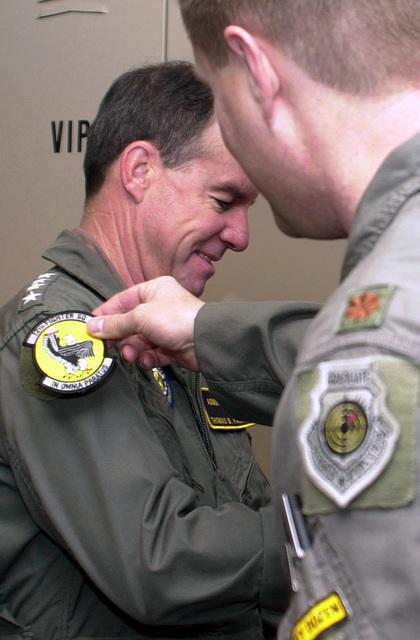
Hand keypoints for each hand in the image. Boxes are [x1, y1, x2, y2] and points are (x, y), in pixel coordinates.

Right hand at [87, 276, 203, 370]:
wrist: (206, 341)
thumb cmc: (177, 319)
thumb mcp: (140, 317)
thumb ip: (115, 323)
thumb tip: (92, 326)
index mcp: (154, 290)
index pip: (122, 300)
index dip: (106, 313)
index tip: (91, 326)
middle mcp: (160, 307)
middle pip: (130, 322)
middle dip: (120, 336)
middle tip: (107, 346)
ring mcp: (167, 327)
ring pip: (141, 340)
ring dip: (133, 349)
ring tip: (131, 356)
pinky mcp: (173, 346)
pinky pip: (153, 352)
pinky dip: (148, 358)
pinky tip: (147, 361)